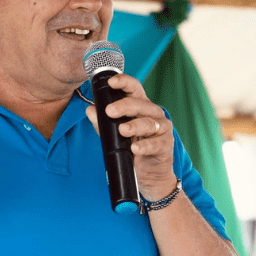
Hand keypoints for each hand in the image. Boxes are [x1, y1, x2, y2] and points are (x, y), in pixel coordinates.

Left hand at [85, 74, 175, 200]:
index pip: (133, 88)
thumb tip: (90, 110)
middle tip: (109, 111)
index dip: (123, 82)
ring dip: (134, 126)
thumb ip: (103, 122)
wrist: (148, 173)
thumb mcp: (115, 134)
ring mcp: (161, 128)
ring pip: (148, 123)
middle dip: (124, 106)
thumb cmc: (132, 147)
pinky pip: (155, 143)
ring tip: (122, 130)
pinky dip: (145, 146)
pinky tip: (135, 148)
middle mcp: (152, 113)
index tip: (111, 82)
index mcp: (140, 105)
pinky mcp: (165, 144)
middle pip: (139, 104)